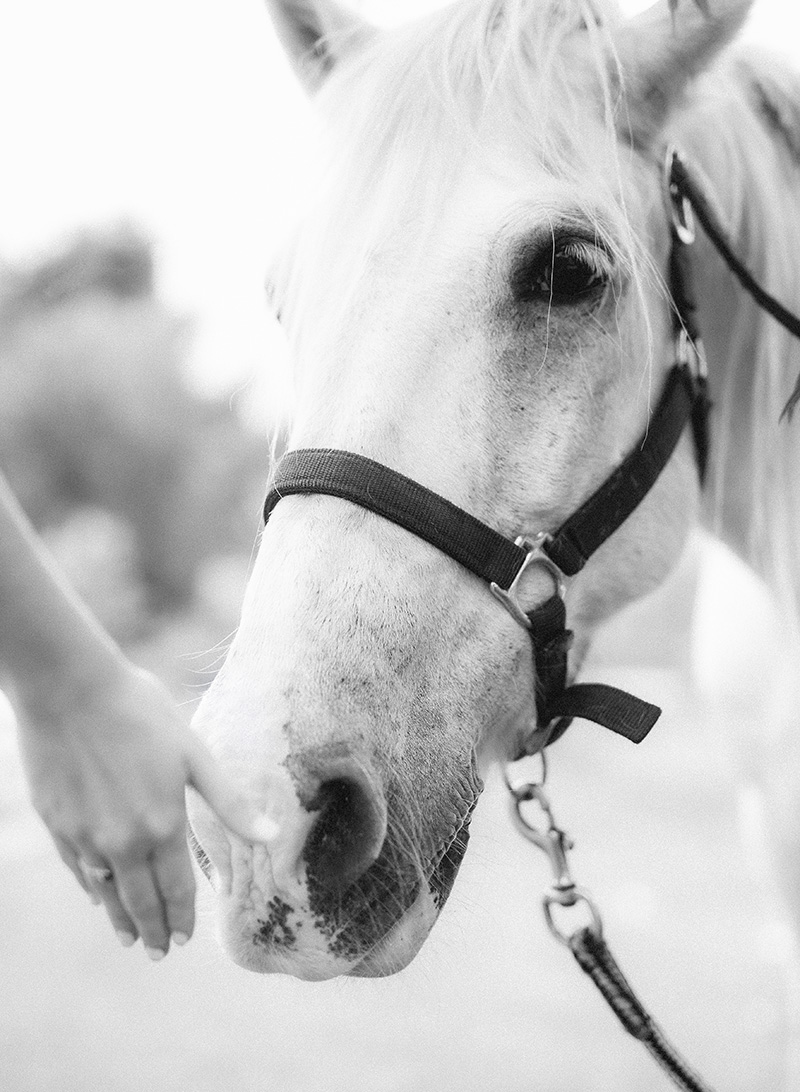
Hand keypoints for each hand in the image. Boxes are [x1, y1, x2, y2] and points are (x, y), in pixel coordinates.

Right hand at [15, 661, 265, 959]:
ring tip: (129, 938)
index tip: (183, 939)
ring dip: (119, 919)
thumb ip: (230, 803)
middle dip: (152, 931)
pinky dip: (91, 888)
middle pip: (140, 901)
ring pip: (106, 893)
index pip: (176, 889)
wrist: (70, 689)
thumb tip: (273, 837)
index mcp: (162, 825)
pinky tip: (97, 894)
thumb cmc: (140, 713)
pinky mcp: (57, 824)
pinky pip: (78, 870)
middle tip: (158, 953)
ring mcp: (84, 837)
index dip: (181, 917)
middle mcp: (122, 842)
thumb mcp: (194, 754)